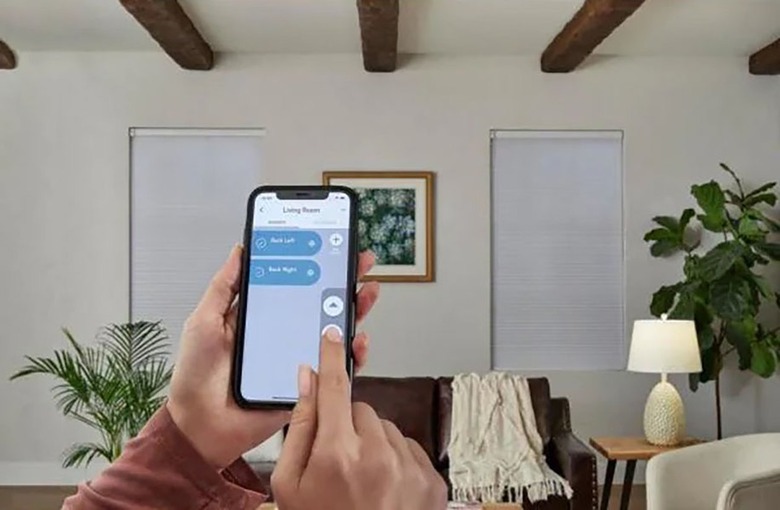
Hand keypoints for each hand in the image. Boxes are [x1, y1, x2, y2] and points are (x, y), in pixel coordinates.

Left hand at [167, 245, 379, 468]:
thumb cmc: (196, 376)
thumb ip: (224, 287)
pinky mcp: (306, 383)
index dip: (315, 265)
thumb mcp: (204, 321)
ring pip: (335, 331)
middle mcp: (283, 333)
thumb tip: (239, 251)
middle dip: (345, 281)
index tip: (332, 246)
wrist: (201, 426)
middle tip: (360, 263)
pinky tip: (355, 340)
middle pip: (321, 303)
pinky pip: (336, 368)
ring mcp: (297, 357)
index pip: (295, 284)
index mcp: (261, 316)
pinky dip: (352, 354)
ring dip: (355, 310)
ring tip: (365, 294)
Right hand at [271, 330, 447, 509]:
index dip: (331, 356)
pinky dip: (396, 461)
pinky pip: (409, 449)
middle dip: (348, 425)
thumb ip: (298, 430)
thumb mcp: (289, 487)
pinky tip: (384, 490)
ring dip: (373, 444)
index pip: (333, 387)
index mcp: (337, 453)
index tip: (334, 333)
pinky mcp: (432, 479)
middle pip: (361, 410)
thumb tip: (305, 381)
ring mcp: (410, 466)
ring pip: (387, 429)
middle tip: (338, 460)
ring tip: (363, 482)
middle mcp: (378, 453)